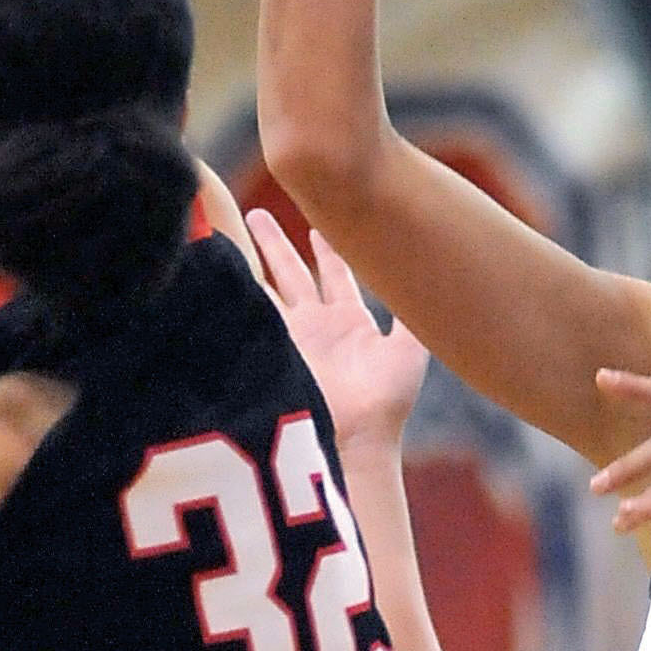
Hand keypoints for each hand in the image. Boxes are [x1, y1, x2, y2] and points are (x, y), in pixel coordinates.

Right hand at [248, 213, 425, 452]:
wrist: (358, 437)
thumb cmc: (388, 400)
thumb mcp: (409, 349)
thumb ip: (415, 313)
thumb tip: (434, 271)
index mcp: (349, 320)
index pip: (335, 274)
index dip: (329, 249)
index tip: (319, 222)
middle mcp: (317, 325)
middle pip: (292, 273)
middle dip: (274, 243)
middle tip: (256, 213)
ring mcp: (290, 337)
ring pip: (265, 287)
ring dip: (248, 259)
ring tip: (228, 228)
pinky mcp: (270, 349)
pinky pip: (250, 312)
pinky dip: (235, 291)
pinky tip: (217, 266)